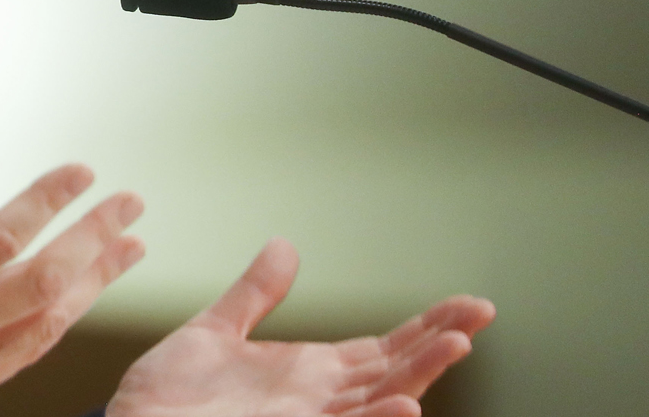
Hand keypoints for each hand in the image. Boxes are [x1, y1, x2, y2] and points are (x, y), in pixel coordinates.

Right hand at [0, 143, 145, 416]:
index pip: (1, 238)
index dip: (46, 202)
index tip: (80, 172)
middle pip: (44, 277)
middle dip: (93, 236)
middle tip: (130, 202)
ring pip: (49, 318)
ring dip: (95, 279)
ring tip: (131, 247)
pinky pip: (31, 350)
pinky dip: (65, 320)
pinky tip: (83, 298)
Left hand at [108, 238, 495, 416]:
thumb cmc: (168, 398)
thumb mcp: (212, 333)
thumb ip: (253, 295)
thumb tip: (286, 247)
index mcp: (310, 375)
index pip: (384, 349)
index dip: (427, 327)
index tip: (471, 305)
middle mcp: (319, 404)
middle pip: (395, 372)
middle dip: (438, 344)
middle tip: (481, 313)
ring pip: (376, 405)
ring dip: (417, 379)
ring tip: (454, 347)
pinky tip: (402, 405)